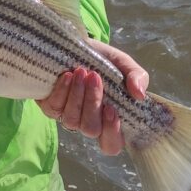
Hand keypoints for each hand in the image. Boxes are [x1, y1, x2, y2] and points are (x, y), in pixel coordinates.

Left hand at [37, 40, 149, 155]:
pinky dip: (62, 91)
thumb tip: (140, 94)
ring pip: (71, 120)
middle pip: (91, 129)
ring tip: (82, 72)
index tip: (111, 109)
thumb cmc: (102, 60)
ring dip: (77, 95)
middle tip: (95, 76)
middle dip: (93, 103)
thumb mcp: (122, 64)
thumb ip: (136, 76)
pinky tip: (67, 76)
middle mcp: (88, 122)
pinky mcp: (50, 108)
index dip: (111, 133)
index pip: (111, 144)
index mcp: (109, 120)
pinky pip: (54, 108)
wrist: (74, 46)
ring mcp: (68, 117)